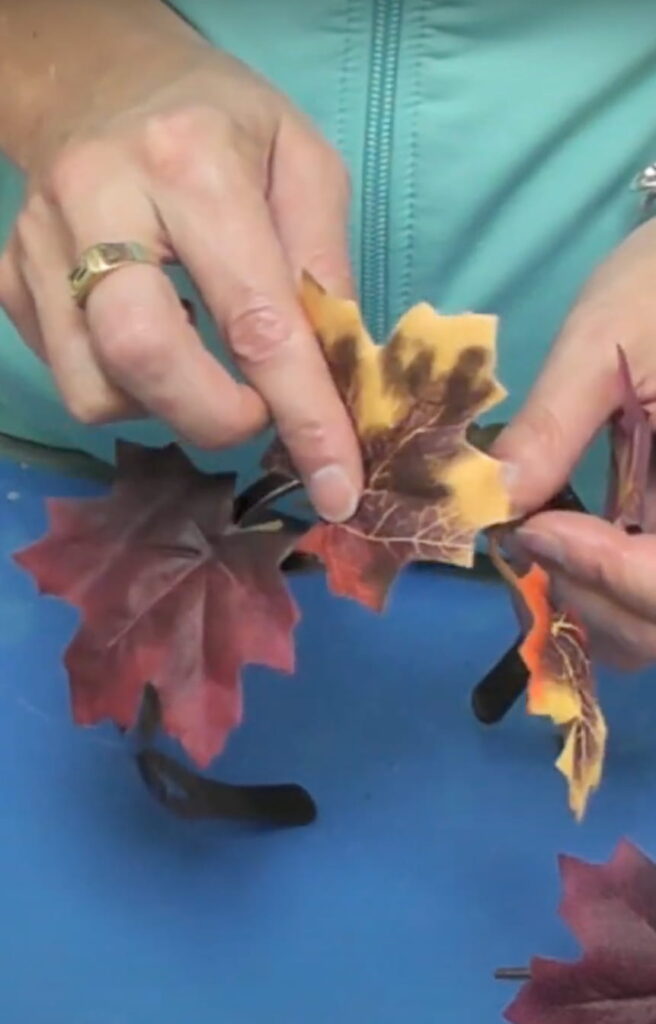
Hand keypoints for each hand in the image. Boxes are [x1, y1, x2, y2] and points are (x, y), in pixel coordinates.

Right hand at [0, 11, 361, 521]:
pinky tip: (154, 338)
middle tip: (254, 412)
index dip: (302, 415)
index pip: (255, 320)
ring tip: (199, 359)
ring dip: (167, 407)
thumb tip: (334, 374)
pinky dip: (126, 388)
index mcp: (192, 166)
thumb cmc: (219, 123)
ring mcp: (39, 245)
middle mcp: (100, 201)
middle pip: (144, 358)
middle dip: (215, 419)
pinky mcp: (10, 280)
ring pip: (95, 391)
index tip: (336, 485)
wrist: (97, 80)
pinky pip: (71, 378)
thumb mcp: (302, 161)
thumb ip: (324, 264)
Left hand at [493, 219, 655, 668]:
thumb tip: (492, 505)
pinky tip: (564, 544)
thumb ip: (552, 429)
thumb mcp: (601, 344)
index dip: (602, 572)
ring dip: (592, 600)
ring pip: (650, 620)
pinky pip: (646, 588)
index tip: (538, 528)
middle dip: (588, 595)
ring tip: (543, 543)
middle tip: (531, 540)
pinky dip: (603, 586)